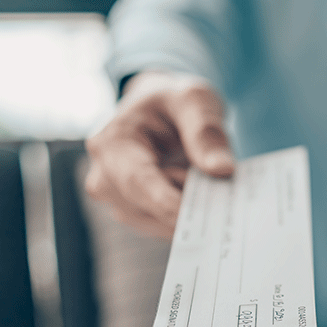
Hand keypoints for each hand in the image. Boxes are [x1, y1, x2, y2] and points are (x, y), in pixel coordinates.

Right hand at [85, 71, 233, 236]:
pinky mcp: (133, 213)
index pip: (137, 181)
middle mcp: (105, 177)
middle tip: (222, 193)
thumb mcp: (195, 99)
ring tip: (206, 182)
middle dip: (187, 207)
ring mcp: (116, 200)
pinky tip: (204, 198)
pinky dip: (187, 218)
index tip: (197, 217)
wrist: (159, 111)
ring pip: (158, 223)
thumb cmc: (173, 101)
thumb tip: (222, 169)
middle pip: (148, 209)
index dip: (166, 202)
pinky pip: (163, 226)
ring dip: (189, 211)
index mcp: (112, 143)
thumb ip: (206, 132)